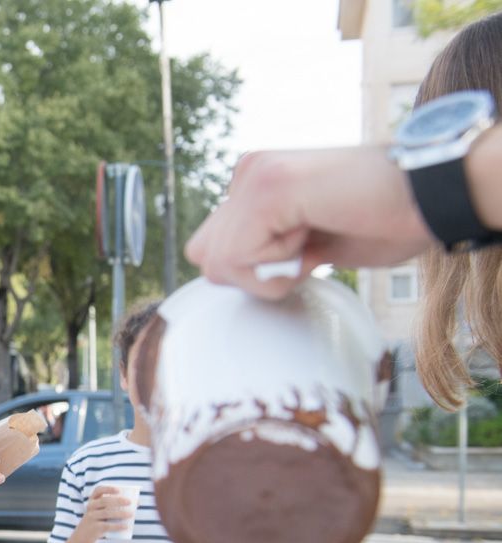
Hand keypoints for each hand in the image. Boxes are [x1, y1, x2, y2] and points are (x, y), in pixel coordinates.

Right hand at [76, 485, 133, 540]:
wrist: (84, 536)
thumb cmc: (98, 521)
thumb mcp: (102, 512)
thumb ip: (116, 507)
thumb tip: (137, 503)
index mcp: (93, 500)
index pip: (98, 490)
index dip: (108, 488)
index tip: (119, 490)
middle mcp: (90, 507)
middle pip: (104, 501)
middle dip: (118, 500)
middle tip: (130, 502)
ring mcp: (91, 517)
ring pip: (106, 513)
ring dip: (120, 513)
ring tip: (131, 514)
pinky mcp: (94, 528)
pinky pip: (107, 526)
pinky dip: (117, 526)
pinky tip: (126, 526)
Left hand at [185, 147, 432, 298]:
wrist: (435, 196)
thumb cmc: (385, 221)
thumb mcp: (307, 245)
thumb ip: (264, 251)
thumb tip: (225, 271)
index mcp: (253, 182)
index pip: (211, 252)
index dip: (256, 271)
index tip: (307, 247)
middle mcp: (247, 171)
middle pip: (205, 259)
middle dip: (257, 274)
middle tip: (311, 245)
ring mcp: (254, 174)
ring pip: (219, 263)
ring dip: (272, 271)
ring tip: (317, 234)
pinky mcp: (268, 187)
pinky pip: (238, 258)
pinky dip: (281, 266)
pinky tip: (317, 231)